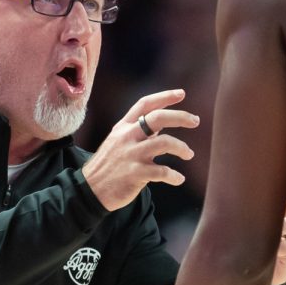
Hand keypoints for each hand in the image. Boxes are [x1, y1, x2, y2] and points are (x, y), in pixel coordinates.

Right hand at [82, 89, 198, 211]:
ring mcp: (131, 155)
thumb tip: (160, 123)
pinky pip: (162, 172)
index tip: (181, 93)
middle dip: (181, 117)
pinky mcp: (135, 174)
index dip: (164, 97)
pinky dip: (174, 176)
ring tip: (189, 154)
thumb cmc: (108, 165)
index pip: (145, 104)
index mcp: (123, 127)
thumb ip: (137, 131)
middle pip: (158, 118)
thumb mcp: (117, 141)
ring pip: (165, 143)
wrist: (89, 191)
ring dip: (182, 148)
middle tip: (196, 121)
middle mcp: (127, 137)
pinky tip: (179, 179)